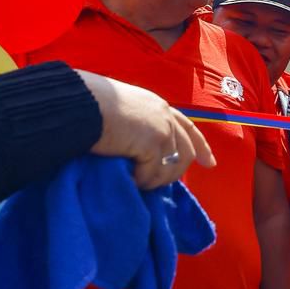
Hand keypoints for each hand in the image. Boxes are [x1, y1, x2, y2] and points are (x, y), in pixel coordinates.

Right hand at [77, 71, 215, 189]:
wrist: (80, 103)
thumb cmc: (89, 104)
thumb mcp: (121, 109)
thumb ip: (136, 122)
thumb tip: (138, 145)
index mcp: (158, 106)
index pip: (187, 127)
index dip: (201, 146)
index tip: (209, 163)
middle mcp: (164, 116)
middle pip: (186, 152)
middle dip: (176, 172)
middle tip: (159, 186)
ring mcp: (161, 130)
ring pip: (171, 167)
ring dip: (156, 181)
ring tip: (140, 185)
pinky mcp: (151, 145)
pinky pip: (151, 173)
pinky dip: (141, 181)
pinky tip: (129, 182)